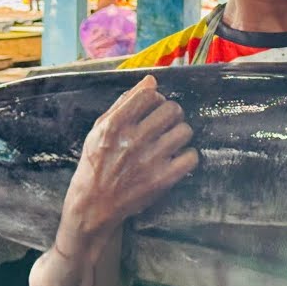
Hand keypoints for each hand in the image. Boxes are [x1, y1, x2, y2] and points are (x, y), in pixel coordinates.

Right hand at [62, 75, 197, 241]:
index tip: (152, 107)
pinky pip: (191, 156)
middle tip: (165, 124)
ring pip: (185, 131)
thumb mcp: (99, 128)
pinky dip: (187, 156)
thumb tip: (151, 80)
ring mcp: (149, 160)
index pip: (149, 95)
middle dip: (172, 114)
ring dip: (180, 134)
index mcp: (114, 125)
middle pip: (173, 110)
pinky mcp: (163, 179)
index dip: (155, 98)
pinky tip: (176, 158)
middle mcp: (132, 140)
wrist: (94, 205)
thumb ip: (124, 102)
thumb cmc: (96, 163)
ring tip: (170, 141)